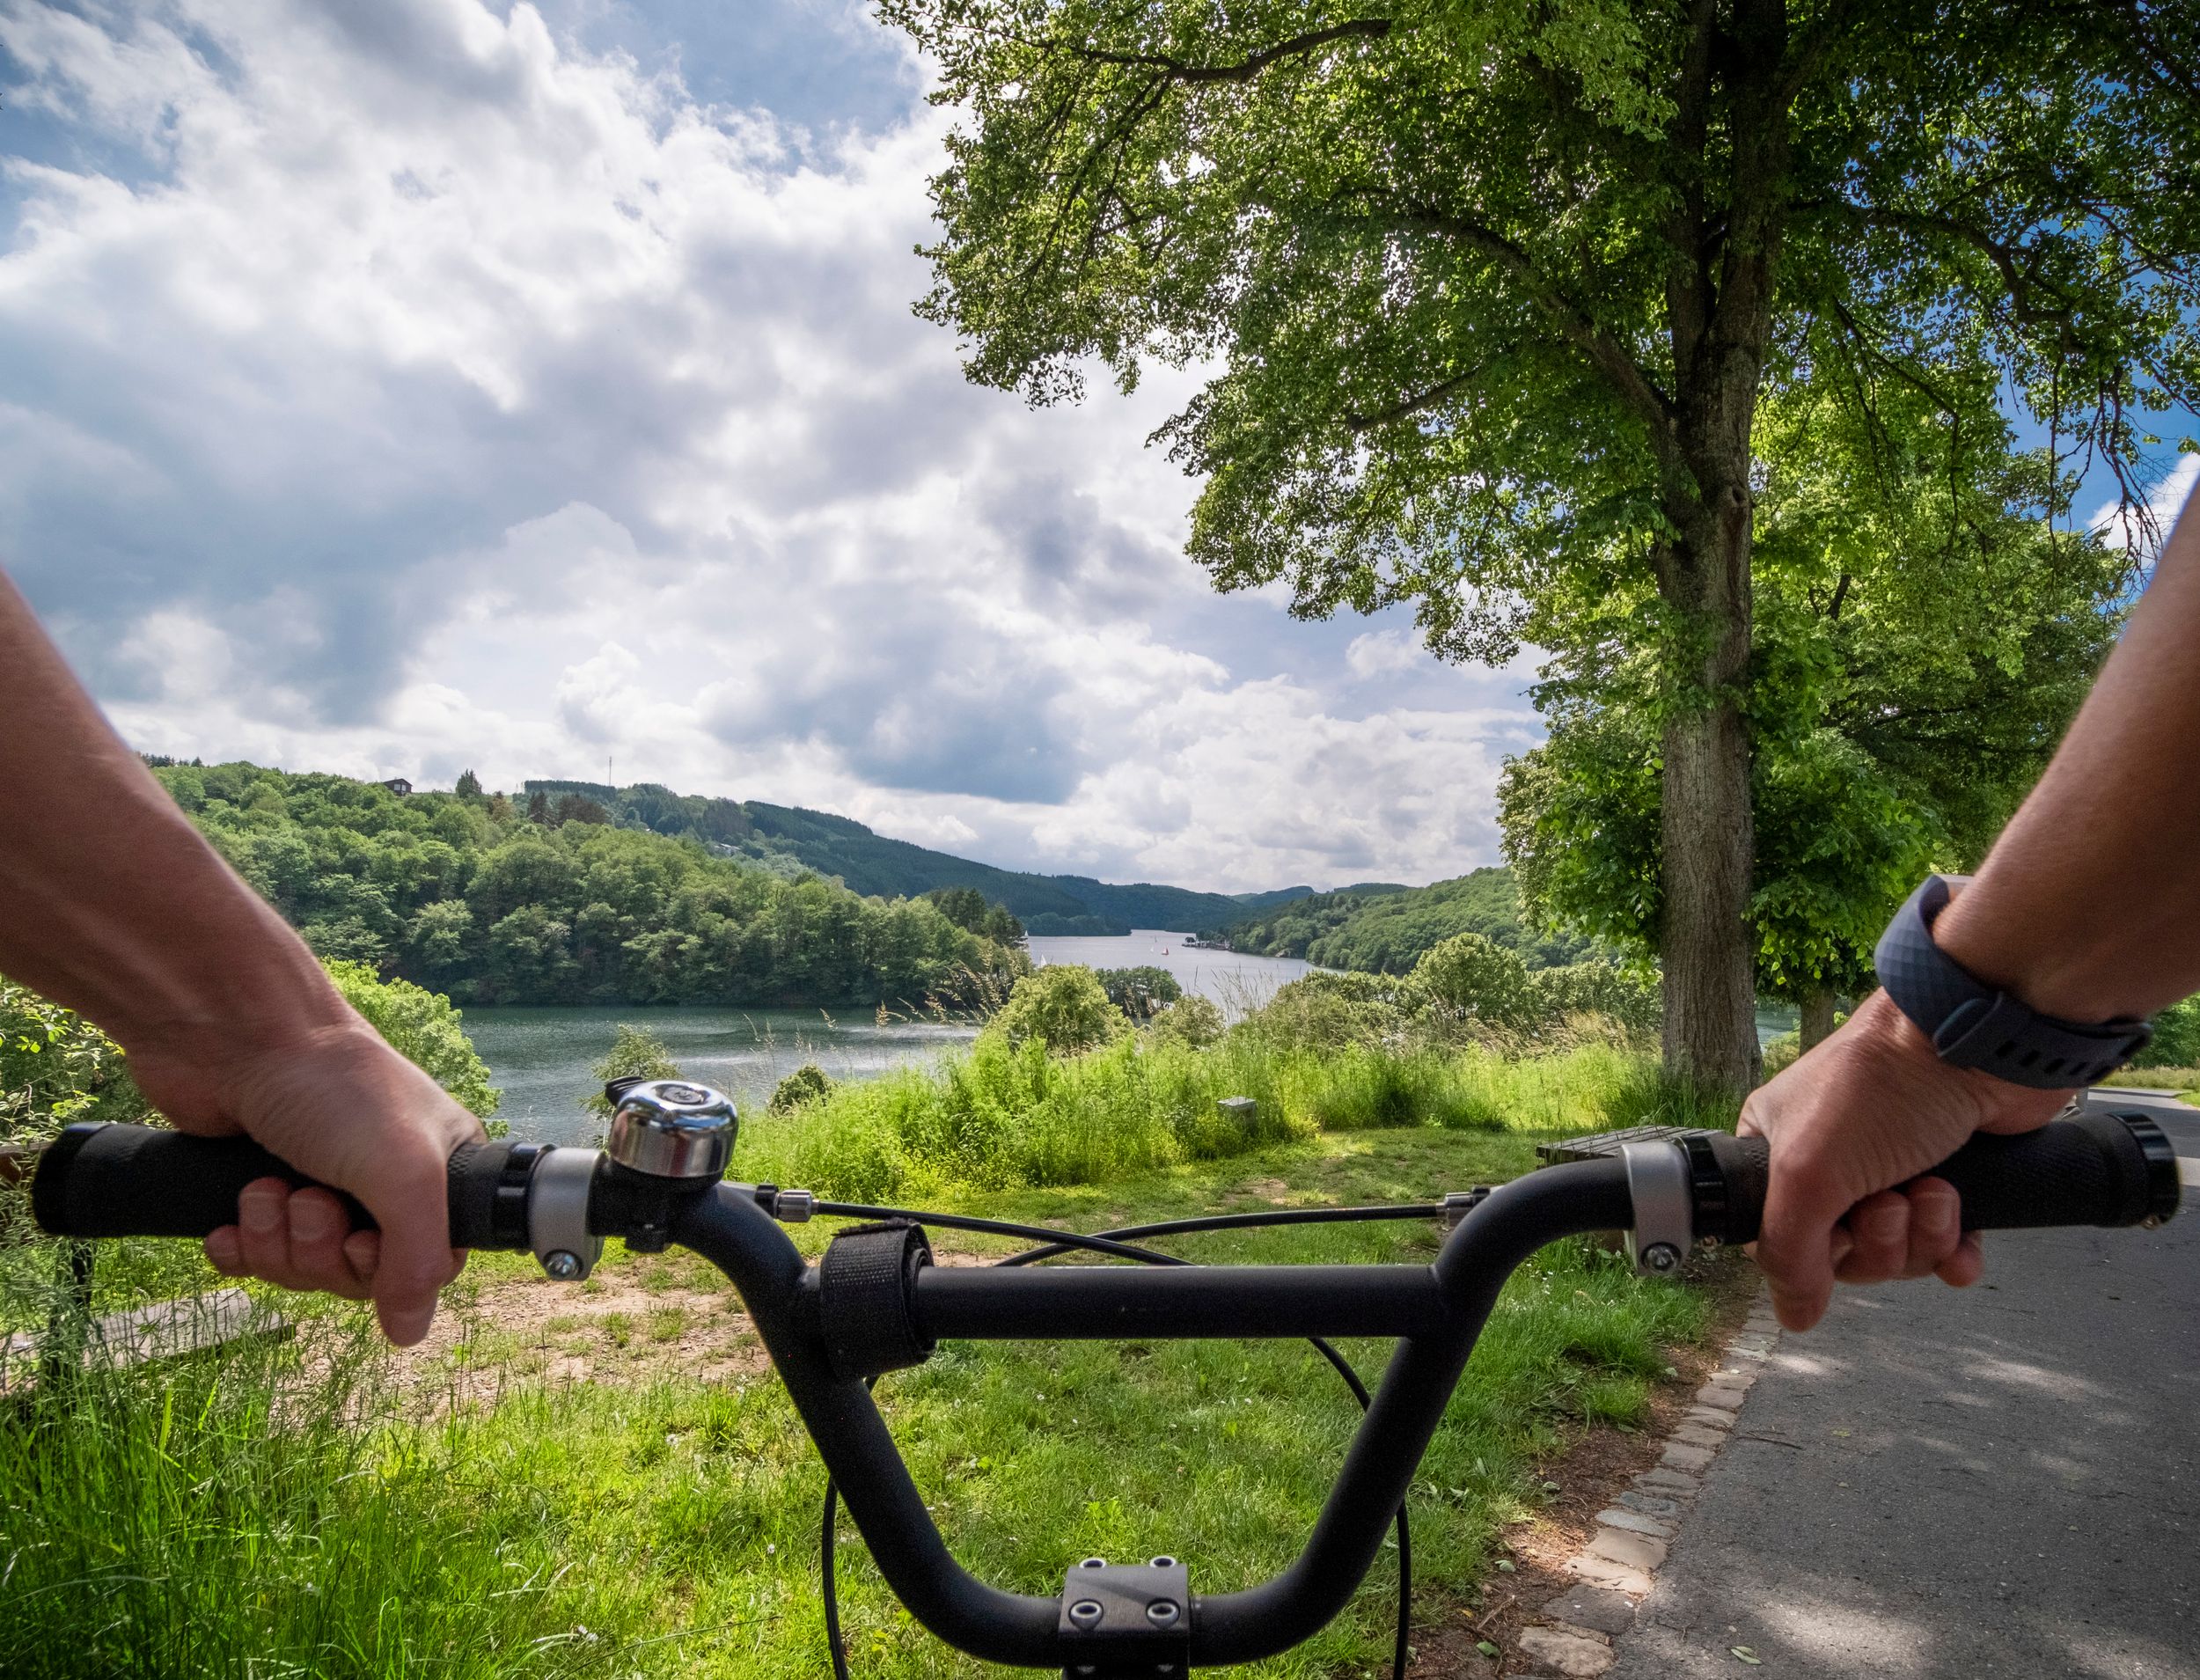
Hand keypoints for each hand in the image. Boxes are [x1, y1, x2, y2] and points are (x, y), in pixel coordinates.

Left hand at [127, 1020, 481, 1344]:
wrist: (235, 1036)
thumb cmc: (336, 1087)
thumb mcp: (404, 1170)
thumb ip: (419, 1257)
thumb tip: (411, 1332)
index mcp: (438, 1169)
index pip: (431, 1262)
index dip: (389, 1271)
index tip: (362, 1240)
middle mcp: (382, 1181)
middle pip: (358, 1273)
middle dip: (319, 1251)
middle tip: (306, 1203)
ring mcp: (318, 1183)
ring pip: (302, 1265)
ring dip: (275, 1241)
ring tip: (265, 1191)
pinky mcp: (258, 1187)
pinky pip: (253, 1255)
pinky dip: (239, 1246)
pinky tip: (229, 1223)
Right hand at [1739, 991, 2064, 1330]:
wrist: (1974, 1048)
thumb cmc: (1877, 1090)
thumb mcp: (1807, 1171)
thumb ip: (1787, 1251)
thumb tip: (1791, 1316)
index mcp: (1778, 1151)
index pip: (1776, 1237)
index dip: (1809, 1253)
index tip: (1833, 1233)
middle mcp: (1831, 1165)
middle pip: (1845, 1255)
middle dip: (1878, 1242)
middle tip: (1890, 1203)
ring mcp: (1892, 1172)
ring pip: (1900, 1253)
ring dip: (1922, 1236)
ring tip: (1935, 1190)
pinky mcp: (1951, 1180)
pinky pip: (1945, 1249)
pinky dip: (1954, 1249)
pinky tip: (1962, 1237)